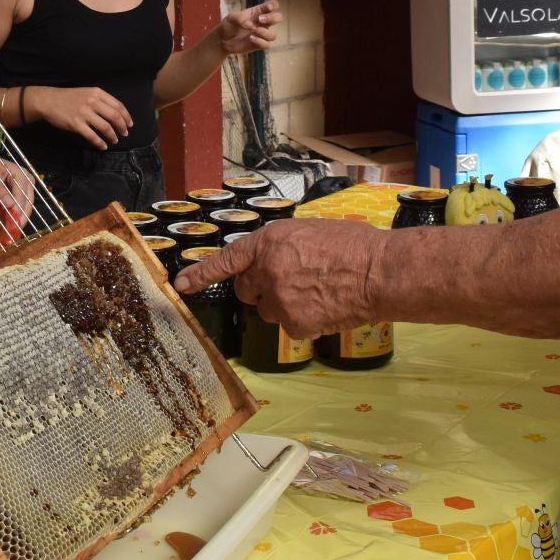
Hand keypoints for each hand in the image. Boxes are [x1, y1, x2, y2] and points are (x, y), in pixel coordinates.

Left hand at [0, 146, 35, 232]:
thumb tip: (11, 204)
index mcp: (20, 174)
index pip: (23, 195)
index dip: (19, 210)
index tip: (14, 222)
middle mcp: (24, 182)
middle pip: (26, 204)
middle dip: (19, 218)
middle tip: (12, 232)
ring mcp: (19, 190)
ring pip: (21, 209)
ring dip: (13, 220)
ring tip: (6, 234)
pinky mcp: (12, 197)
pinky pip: (12, 209)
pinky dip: (7, 218)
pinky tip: (1, 228)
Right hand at [32, 85, 132, 148]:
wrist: (49, 101)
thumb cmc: (69, 98)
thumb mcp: (87, 93)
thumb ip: (101, 100)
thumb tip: (116, 113)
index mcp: (97, 93)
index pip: (118, 106)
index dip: (126, 117)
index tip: (129, 124)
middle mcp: (92, 102)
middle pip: (114, 117)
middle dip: (122, 127)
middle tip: (124, 134)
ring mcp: (84, 113)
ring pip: (105, 127)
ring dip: (112, 136)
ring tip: (114, 140)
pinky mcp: (76, 124)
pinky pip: (92, 136)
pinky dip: (100, 142)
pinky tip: (102, 146)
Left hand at [172, 219, 382, 336]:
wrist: (379, 272)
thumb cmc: (354, 247)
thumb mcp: (309, 232)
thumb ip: (282, 248)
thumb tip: (275, 261)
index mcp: (269, 242)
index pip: (226, 260)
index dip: (200, 274)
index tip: (179, 285)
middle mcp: (266, 271)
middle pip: (246, 290)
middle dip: (260, 289)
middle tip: (290, 283)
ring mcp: (278, 300)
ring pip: (269, 310)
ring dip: (284, 305)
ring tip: (317, 292)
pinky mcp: (294, 324)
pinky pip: (290, 326)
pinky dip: (304, 321)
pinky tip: (326, 307)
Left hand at [215, 0, 281, 54]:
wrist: (222, 40)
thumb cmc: (228, 25)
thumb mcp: (231, 18)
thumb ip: (240, 18)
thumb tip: (251, 25)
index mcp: (258, 12)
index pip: (272, 5)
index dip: (273, 5)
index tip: (268, 8)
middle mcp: (263, 23)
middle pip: (278, 18)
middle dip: (272, 18)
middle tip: (260, 19)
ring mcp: (262, 34)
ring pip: (273, 35)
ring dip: (264, 32)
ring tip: (253, 31)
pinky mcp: (259, 45)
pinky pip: (267, 45)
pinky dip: (260, 42)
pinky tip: (251, 39)